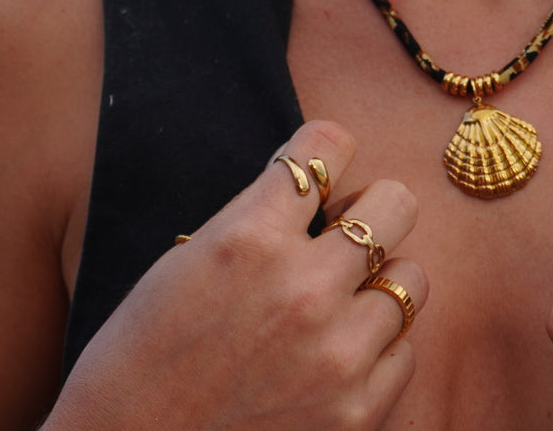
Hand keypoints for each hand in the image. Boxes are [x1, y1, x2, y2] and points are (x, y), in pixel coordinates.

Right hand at [46, 120, 427, 430]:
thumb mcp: (185, 263)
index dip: (327, 150)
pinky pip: (404, 351)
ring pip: (410, 279)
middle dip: (372, 209)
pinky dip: (377, 350)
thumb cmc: (141, 358)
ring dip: (376, 284)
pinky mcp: (357, 410)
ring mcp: (337, 353)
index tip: (322, 166)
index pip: (328, 147)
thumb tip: (313, 184)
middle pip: (397, 204)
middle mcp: (302, 288)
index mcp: (248, 238)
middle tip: (345, 233)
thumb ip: (257, 220)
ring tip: (339, 303)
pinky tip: (334, 357)